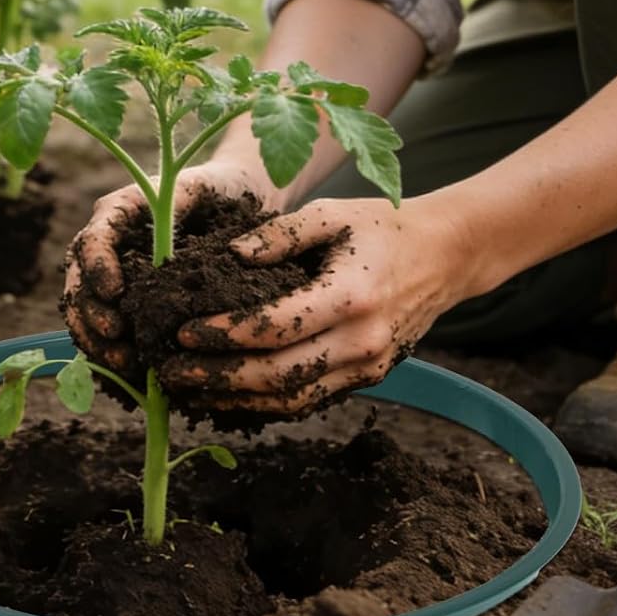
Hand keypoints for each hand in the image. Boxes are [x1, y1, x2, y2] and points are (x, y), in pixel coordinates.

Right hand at [64, 160, 282, 371]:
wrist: (234, 199)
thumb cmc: (220, 189)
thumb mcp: (203, 189)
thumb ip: (179, 205)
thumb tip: (166, 245)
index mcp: (119, 211)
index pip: (93, 238)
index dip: (96, 266)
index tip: (115, 293)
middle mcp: (109, 242)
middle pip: (79, 279)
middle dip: (90, 312)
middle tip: (114, 338)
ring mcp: (114, 272)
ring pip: (85, 308)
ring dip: (95, 338)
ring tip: (123, 362)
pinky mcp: (128, 298)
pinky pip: (106, 326)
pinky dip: (110, 350)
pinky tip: (131, 370)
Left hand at [159, 196, 469, 414]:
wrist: (446, 257)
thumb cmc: (381, 228)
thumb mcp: (330, 213)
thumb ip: (279, 233)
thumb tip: (228, 256)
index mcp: (350, 297)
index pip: (275, 328)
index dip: (224, 335)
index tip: (183, 332)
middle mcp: (361, 342)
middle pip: (278, 375)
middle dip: (218, 378)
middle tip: (170, 372)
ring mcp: (368, 368)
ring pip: (293, 400)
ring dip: (236, 400)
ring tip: (189, 391)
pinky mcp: (368, 379)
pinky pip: (311, 399)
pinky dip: (267, 403)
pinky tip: (230, 394)